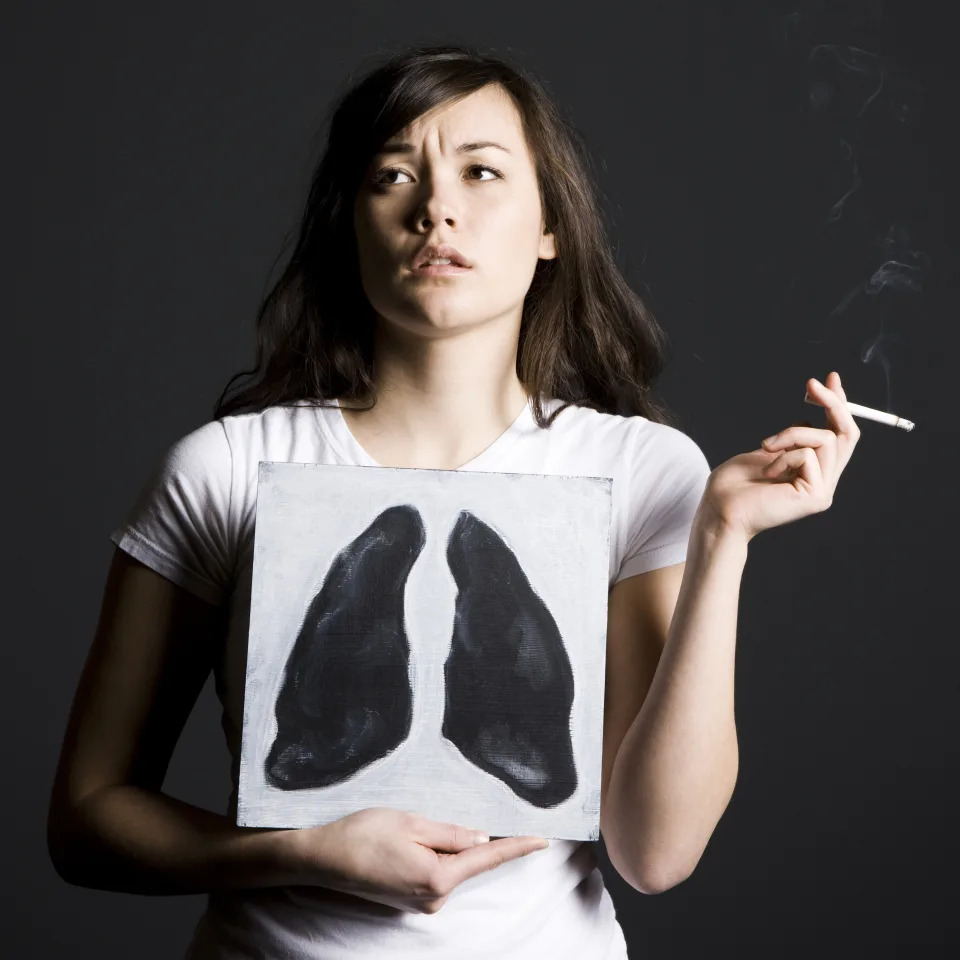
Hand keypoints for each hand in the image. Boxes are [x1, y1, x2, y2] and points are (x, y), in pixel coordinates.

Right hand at [278, 807, 549, 913]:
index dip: (516, 847)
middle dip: (460, 838)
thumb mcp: (412, 823)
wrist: (322, 858)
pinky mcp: (409, 900)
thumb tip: (484, 840)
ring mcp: (420, 903)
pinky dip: (430, 854)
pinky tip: (402, 843)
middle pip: (466, 861)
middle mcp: (433, 898)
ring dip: (439, 845)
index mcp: (438, 877)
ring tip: (402, 831)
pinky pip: (434, 872)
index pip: (487, 858)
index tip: (542, 840)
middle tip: (425, 821)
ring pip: (448, 865)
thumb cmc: (363, 835)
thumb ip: (452, 833)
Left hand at [697, 371, 860, 542]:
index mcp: (812, 471)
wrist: (718, 511)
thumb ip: (790, 440)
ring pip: (826, 438)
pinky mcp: (816, 496)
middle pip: (847, 434)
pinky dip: (783, 456)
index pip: (838, 435)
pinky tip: (767, 473)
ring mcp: (822, 490)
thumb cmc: (732, 485)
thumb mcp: (766, 451)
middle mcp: (823, 481)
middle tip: (811, 384)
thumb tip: (808, 417)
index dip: (837, 406)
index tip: (829, 379)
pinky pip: (808, 454)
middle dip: (833, 403)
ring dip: (792, 433)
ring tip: (765, 446)